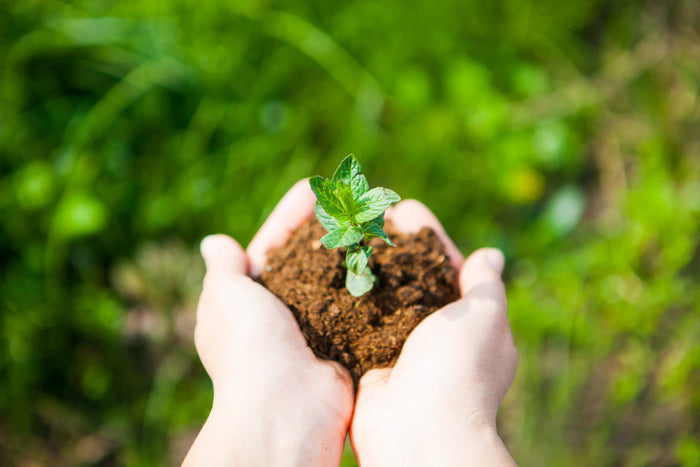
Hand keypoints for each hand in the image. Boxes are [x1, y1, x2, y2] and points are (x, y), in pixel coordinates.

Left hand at [183, 180, 353, 465]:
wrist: (286, 405)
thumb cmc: (248, 345)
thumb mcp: (223, 296)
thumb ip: (223, 267)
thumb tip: (214, 243)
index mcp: (250, 299)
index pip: (272, 244)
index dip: (291, 215)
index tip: (314, 188)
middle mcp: (284, 312)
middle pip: (308, 257)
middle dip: (327, 227)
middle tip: (353, 198)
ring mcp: (317, 326)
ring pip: (337, 277)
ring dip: (353, 248)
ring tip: (373, 217)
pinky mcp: (346, 341)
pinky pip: (359, 303)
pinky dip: (371, 278)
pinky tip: (386, 253)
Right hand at [350, 204, 518, 465]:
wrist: (419, 432)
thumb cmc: (459, 371)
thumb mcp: (484, 317)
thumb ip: (485, 284)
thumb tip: (492, 255)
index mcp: (468, 322)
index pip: (447, 265)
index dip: (427, 236)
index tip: (405, 208)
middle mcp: (434, 334)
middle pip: (410, 277)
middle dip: (392, 246)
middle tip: (368, 216)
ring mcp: (401, 348)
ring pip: (381, 296)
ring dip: (366, 266)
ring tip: (344, 234)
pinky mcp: (370, 361)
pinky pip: (357, 321)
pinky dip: (346, 297)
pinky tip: (328, 270)